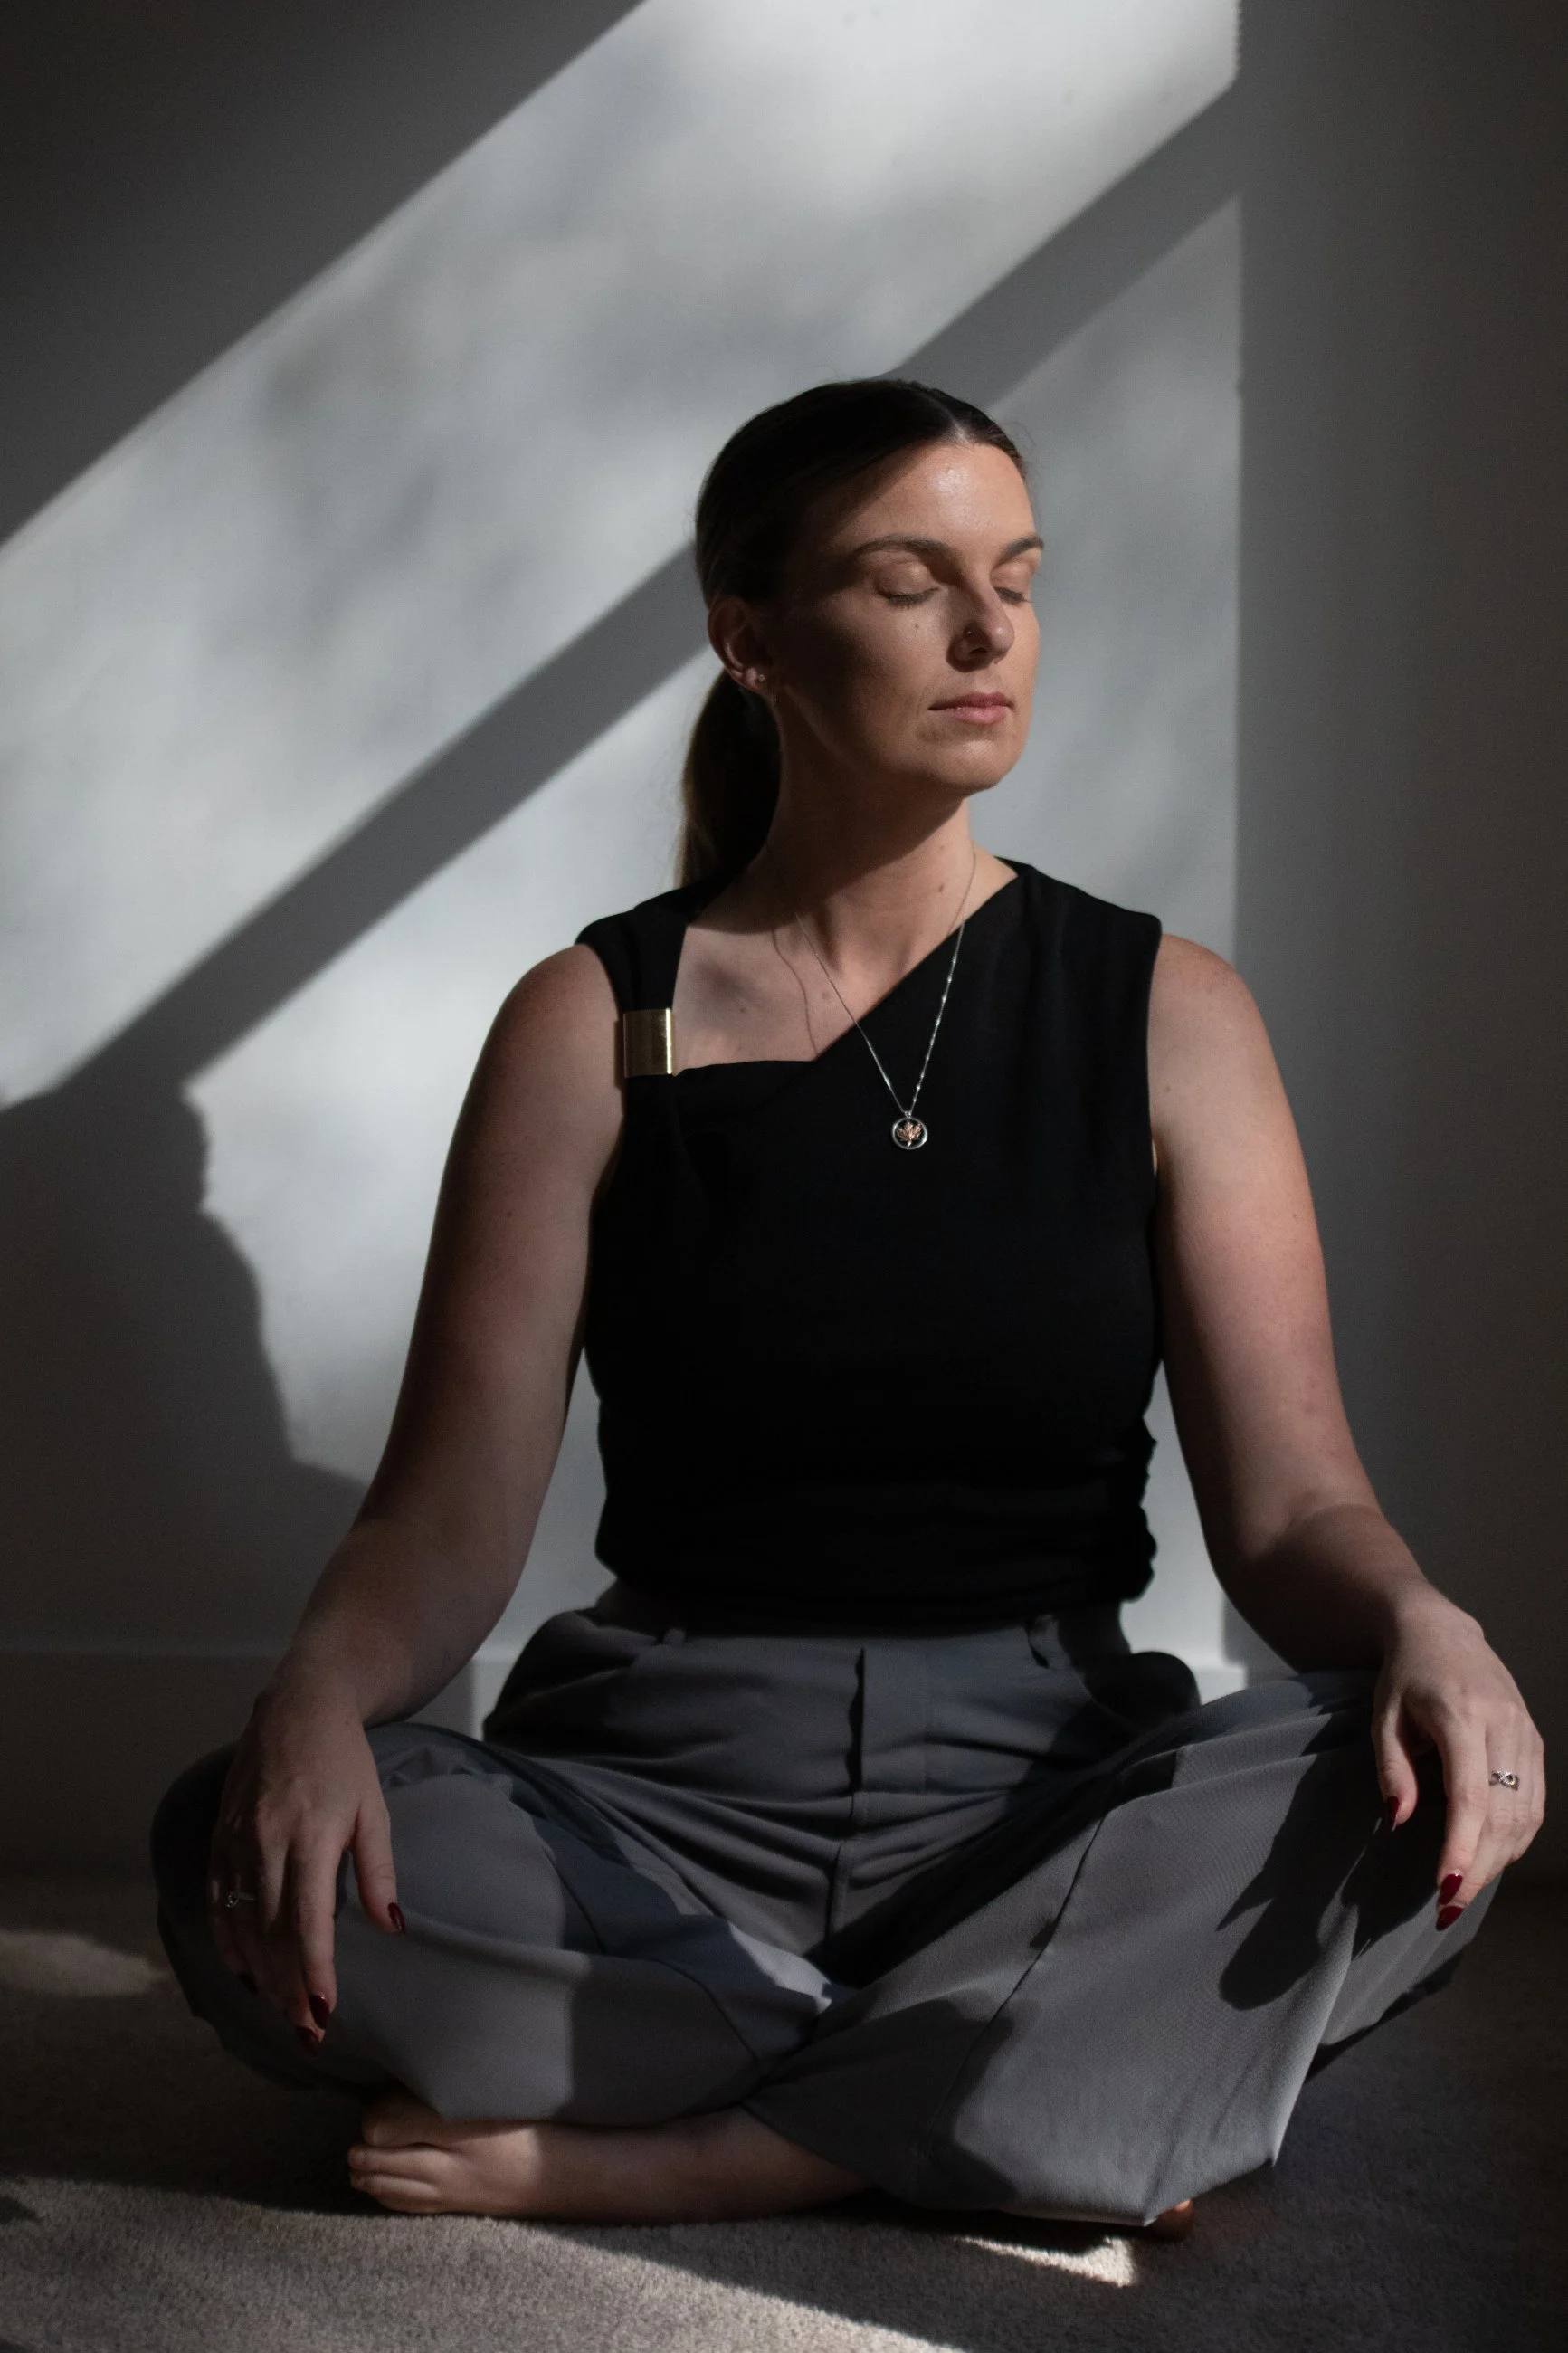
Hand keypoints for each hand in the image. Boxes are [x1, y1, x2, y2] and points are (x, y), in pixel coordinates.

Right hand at [205, 1682, 403, 2042]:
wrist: (296, 1706)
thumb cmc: (345, 1760)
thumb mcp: (373, 1809)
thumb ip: (378, 1871)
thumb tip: (392, 1927)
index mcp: (311, 1835)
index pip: (307, 1921)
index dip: (313, 1972)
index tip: (323, 2012)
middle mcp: (266, 1841)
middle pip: (271, 1933)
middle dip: (287, 1988)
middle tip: (304, 2031)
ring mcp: (236, 1840)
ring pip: (240, 1923)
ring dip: (259, 1973)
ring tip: (279, 2010)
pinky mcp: (219, 1837)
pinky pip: (215, 1901)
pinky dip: (227, 1941)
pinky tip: (243, 1970)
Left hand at [1373, 1593, 1544, 1923]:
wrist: (1442, 1632)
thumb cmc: (1405, 1677)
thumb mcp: (1384, 1716)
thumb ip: (1393, 1768)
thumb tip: (1399, 1822)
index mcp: (1461, 1714)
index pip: (1469, 1794)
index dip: (1461, 1846)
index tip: (1446, 1888)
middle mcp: (1503, 1725)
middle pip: (1502, 1812)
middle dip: (1478, 1867)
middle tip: (1449, 1907)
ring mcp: (1526, 1734)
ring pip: (1525, 1814)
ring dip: (1498, 1859)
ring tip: (1466, 1890)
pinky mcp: (1535, 1742)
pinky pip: (1535, 1803)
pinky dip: (1516, 1838)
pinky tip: (1491, 1859)